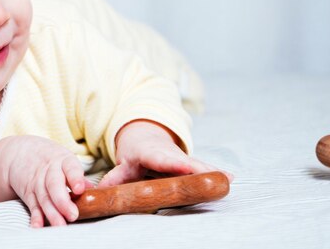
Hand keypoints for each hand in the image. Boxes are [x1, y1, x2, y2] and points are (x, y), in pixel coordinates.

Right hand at [2, 135, 93, 227]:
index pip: (70, 168)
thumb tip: (95, 190)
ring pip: (44, 198)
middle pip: (54, 185)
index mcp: (63, 161)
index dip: (75, 178)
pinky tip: (38, 226)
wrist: (21, 152)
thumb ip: (78, 176)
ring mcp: (37, 182)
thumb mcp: (65, 160)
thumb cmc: (50, 158)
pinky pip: (32, 205)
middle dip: (63, 201)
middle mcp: (49, 171)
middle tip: (73, 215)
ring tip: (60, 226)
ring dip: (52, 213)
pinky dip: (35, 216)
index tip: (79, 190)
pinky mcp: (28, 192)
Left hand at [97, 120, 232, 187]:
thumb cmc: (136, 154)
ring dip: (211, 171)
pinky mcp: (190, 162)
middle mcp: (169, 153)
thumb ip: (115, 178)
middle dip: (200, 168)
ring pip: (197, 163)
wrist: (146, 136)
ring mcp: (181, 157)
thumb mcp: (125, 164)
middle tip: (216, 175)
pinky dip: (215, 172)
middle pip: (186, 161)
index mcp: (151, 153)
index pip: (162, 160)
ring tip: (228, 178)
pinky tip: (229, 177)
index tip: (187, 168)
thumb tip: (100, 192)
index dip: (175, 164)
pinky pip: (202, 167)